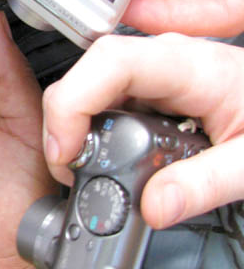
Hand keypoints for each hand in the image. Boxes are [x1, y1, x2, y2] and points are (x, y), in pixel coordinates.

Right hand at [42, 32, 243, 228]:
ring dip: (73, 125)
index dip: (74, 100)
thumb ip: (204, 185)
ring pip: (91, 84)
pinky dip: (90, 129)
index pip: (111, 61)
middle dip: (64, 118)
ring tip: (80, 169)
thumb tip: (152, 208)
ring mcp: (157, 73)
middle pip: (89, 71)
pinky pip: (106, 100)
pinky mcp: (153, 90)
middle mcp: (167, 60)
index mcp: (190, 64)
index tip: (66, 148)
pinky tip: (98, 158)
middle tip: (68, 168)